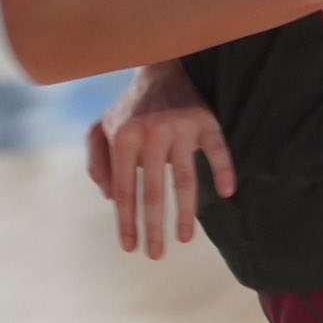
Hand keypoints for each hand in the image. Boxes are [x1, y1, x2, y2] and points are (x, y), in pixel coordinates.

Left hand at [87, 63, 235, 257]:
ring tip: (184, 238)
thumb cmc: (128, 109)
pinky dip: (224, 171)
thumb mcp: (100, 130)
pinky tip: (226, 192)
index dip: (126, 222)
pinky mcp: (206, 120)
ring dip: (186, 213)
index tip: (131, 248)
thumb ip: (96, 163)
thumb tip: (108, 198)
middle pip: (153, 192)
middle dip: (154, 228)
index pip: (123, 190)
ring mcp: (181, 127)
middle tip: (156, 255)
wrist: (161, 68)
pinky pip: (218, 151)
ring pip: (185, 179)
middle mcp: (151, 132)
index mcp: (123, 136)